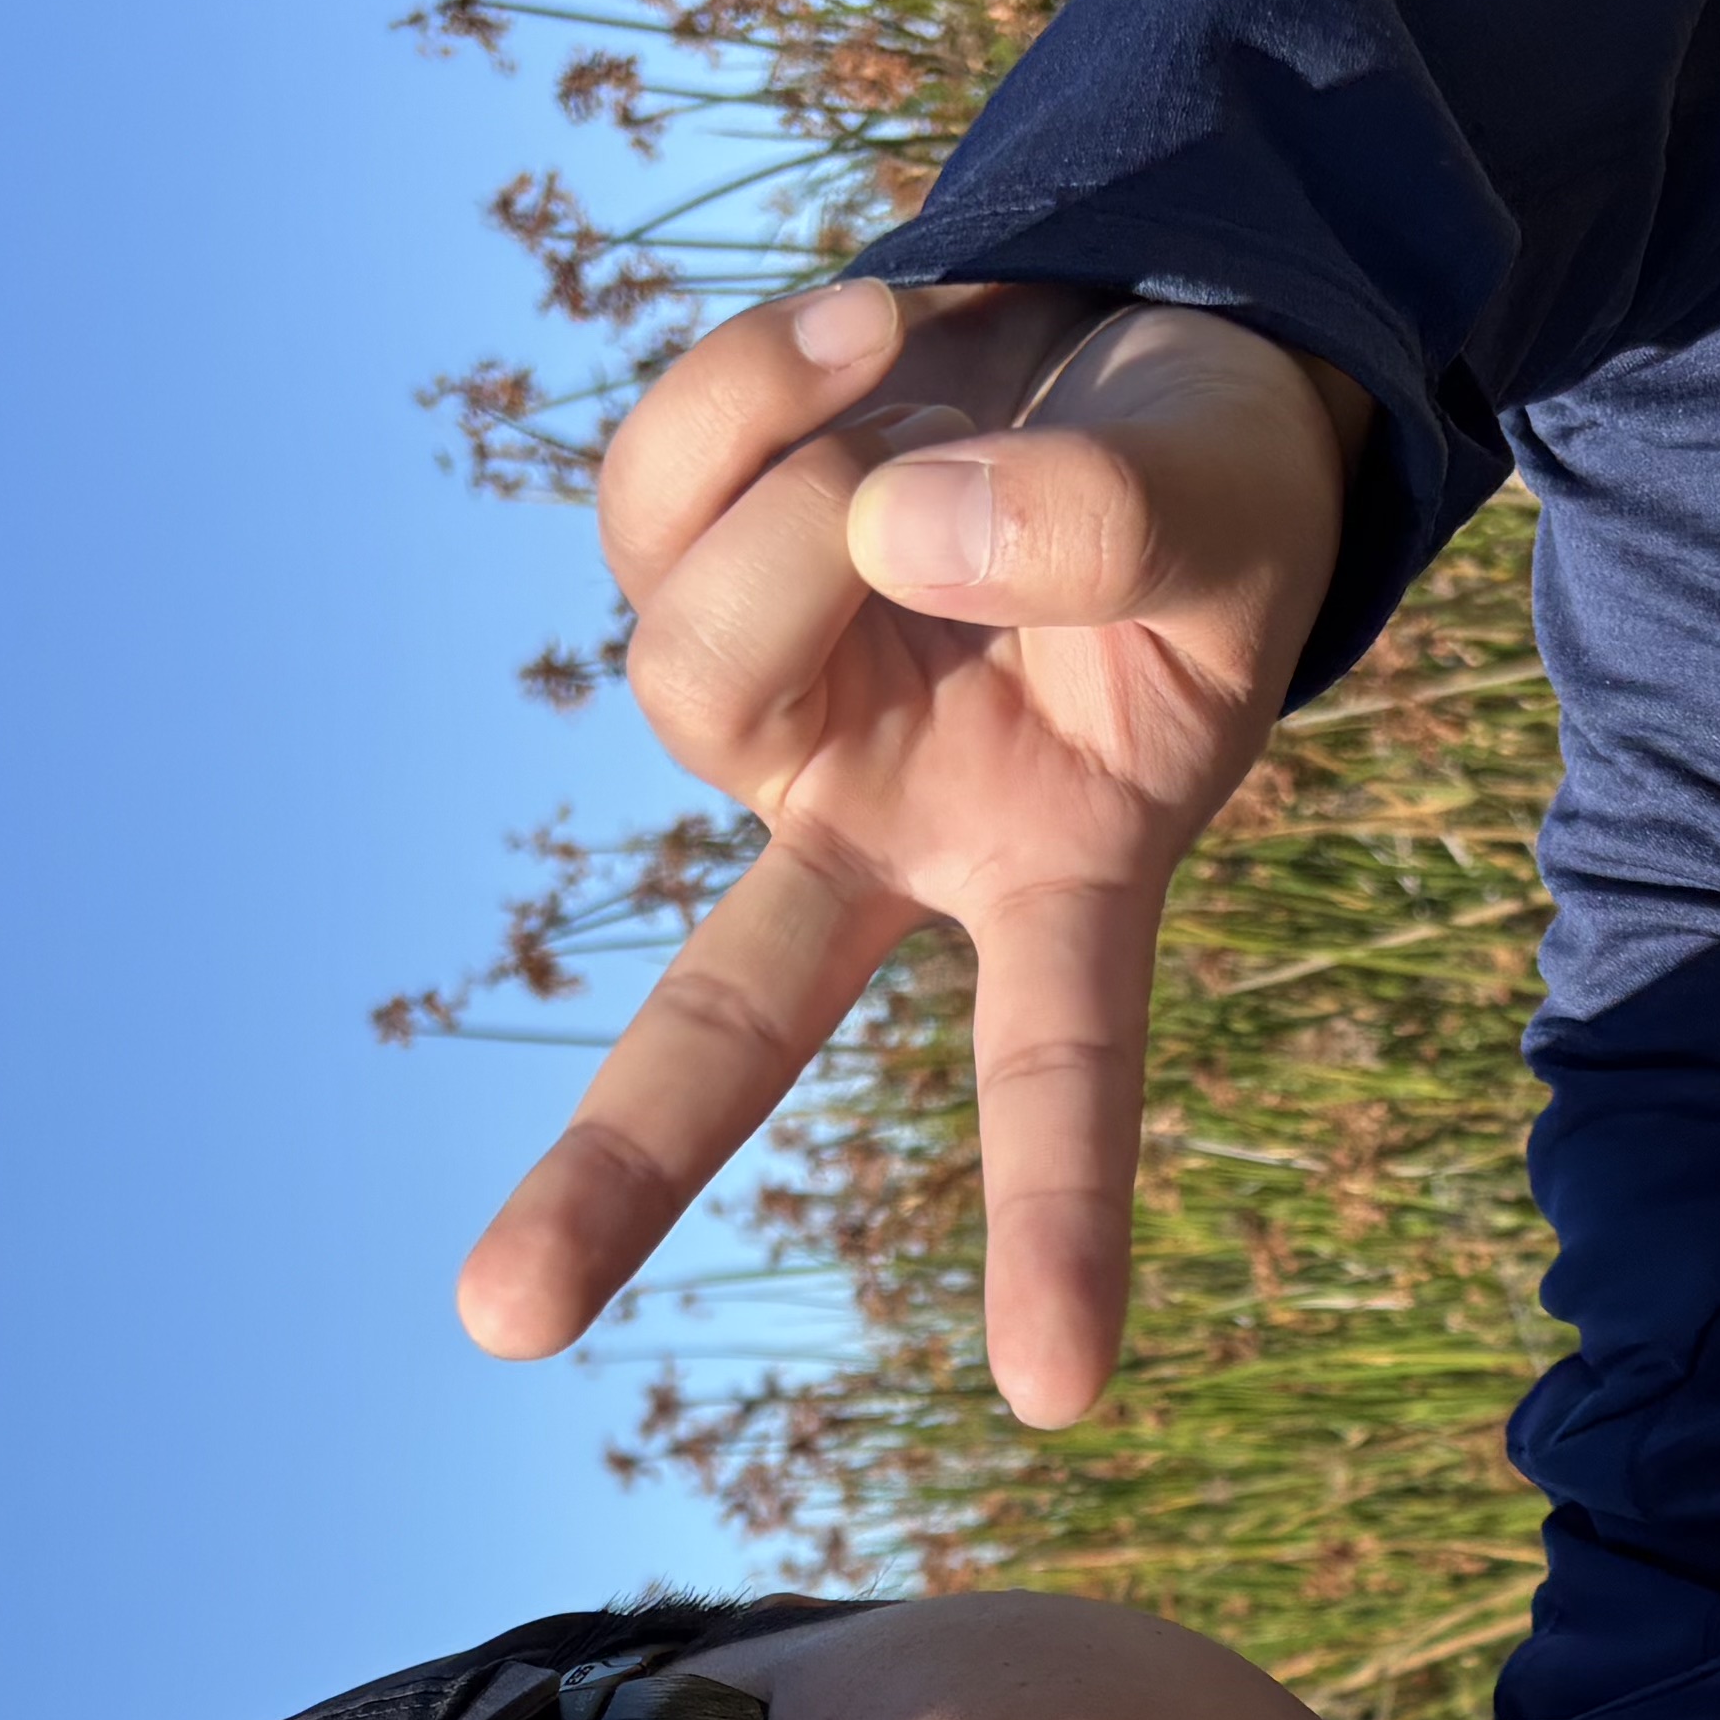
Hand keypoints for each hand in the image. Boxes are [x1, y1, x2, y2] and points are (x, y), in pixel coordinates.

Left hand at [459, 280, 1366, 1428]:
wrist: (1131, 324)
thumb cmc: (1214, 474)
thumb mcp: (1222, 505)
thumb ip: (1100, 527)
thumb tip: (890, 529)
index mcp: (1056, 867)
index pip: (1057, 1070)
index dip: (1056, 1222)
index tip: (1060, 1395)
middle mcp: (890, 830)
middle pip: (731, 1019)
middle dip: (614, 1171)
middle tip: (497, 1324)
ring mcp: (776, 720)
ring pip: (689, 663)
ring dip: (796, 491)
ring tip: (922, 371)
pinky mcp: (692, 570)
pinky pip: (647, 503)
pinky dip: (741, 394)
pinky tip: (867, 338)